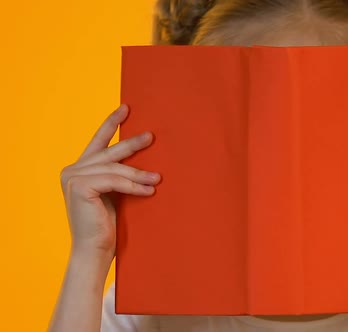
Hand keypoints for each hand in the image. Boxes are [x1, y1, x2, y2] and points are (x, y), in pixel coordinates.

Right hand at [60, 105, 160, 256]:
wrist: (95, 251)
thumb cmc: (108, 225)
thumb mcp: (115, 193)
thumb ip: (119, 174)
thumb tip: (146, 155)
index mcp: (79, 170)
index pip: (98, 142)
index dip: (111, 124)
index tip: (125, 108)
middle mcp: (72, 170)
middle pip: (109, 152)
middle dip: (132, 144)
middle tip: (151, 136)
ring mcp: (73, 177)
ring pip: (115, 168)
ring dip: (139, 173)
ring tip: (159, 178)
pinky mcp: (79, 186)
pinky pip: (115, 180)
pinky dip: (134, 185)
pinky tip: (149, 190)